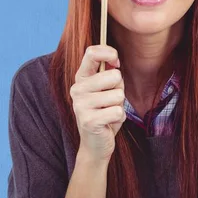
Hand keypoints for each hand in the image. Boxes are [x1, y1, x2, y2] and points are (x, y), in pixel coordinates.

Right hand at [71, 45, 125, 162]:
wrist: (95, 144)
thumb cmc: (104, 112)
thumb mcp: (107, 89)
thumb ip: (109, 73)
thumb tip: (114, 61)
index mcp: (81, 78)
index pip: (91, 53)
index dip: (109, 53)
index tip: (116, 62)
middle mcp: (77, 89)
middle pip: (114, 75)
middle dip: (119, 88)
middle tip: (110, 100)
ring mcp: (81, 105)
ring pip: (118, 95)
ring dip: (119, 105)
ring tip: (108, 112)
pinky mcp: (89, 120)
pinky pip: (118, 111)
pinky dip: (119, 118)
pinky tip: (108, 123)